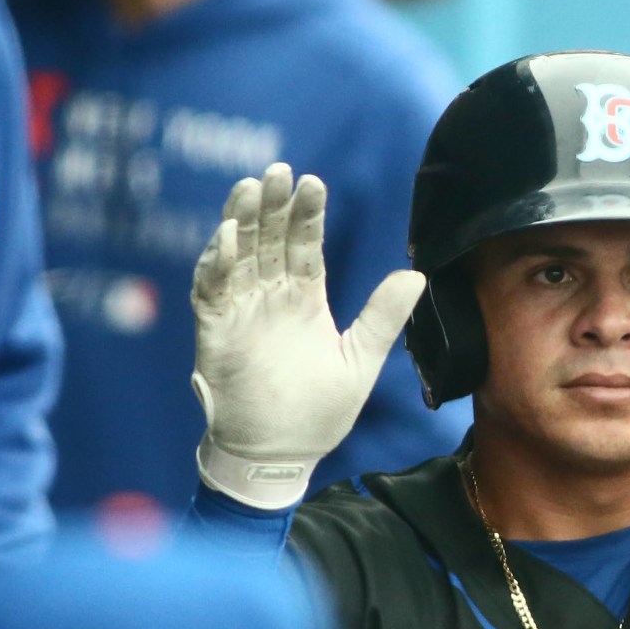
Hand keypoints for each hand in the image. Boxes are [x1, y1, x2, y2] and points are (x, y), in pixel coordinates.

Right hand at [190, 163, 426, 509]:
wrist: (278, 457)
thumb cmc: (317, 413)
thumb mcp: (360, 361)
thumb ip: (382, 316)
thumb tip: (417, 272)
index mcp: (304, 298)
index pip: (304, 245)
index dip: (307, 214)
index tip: (312, 183)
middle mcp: (270, 297)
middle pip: (269, 240)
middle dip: (271, 205)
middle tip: (276, 171)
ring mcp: (241, 311)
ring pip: (238, 256)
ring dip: (240, 222)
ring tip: (248, 189)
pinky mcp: (215, 331)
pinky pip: (212, 290)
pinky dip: (216, 264)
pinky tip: (226, 238)